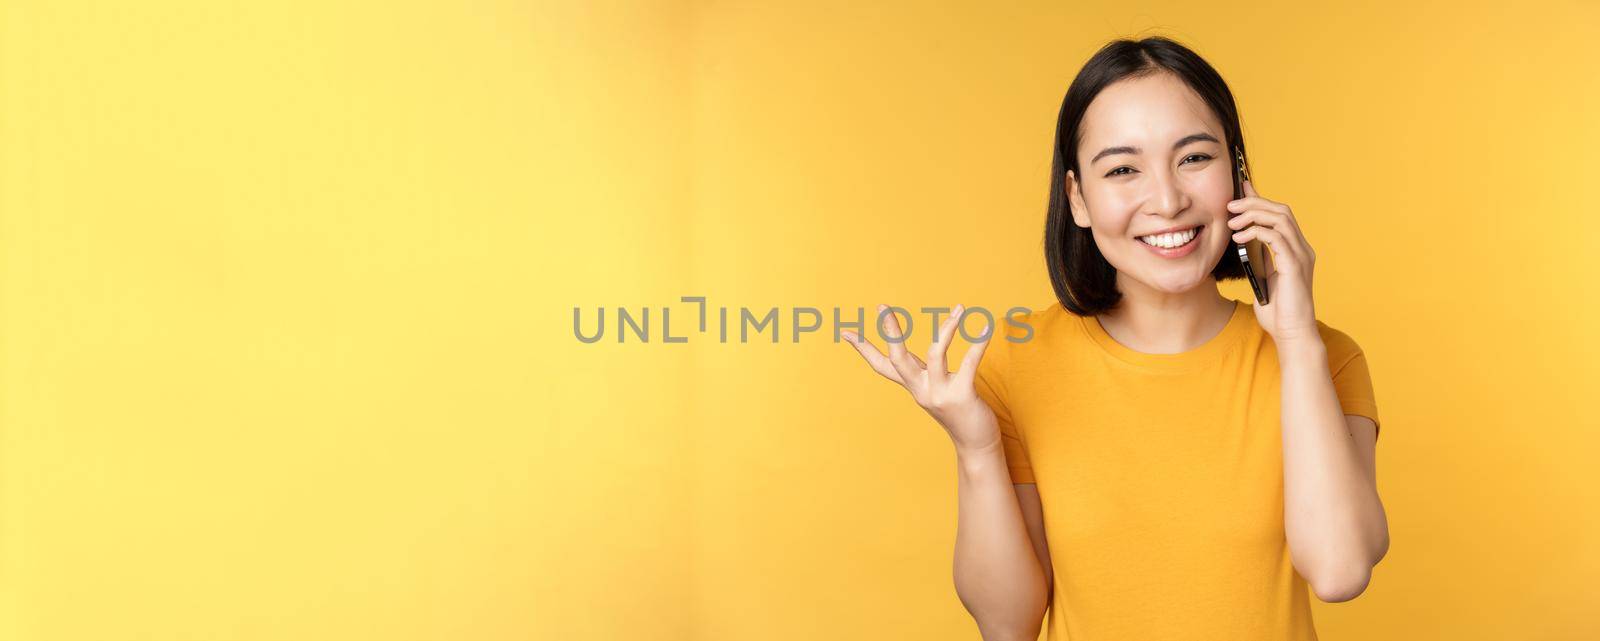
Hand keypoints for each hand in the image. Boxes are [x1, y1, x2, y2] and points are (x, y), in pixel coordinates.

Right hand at [840, 304, 998, 452]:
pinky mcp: (962, 395)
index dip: (862, 349)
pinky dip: (978, 344)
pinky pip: (968, 363)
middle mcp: (921, 390)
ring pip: (936, 354)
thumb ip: (929, 370)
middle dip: (890, 332)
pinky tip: (987, 328)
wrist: (975, 444)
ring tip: (960, 308)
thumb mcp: (937, 389)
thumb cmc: (959, 411)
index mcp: (913, 386)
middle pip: (897, 358)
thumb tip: (932, 348)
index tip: (844, 331)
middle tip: (882, 307)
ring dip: (947, 329)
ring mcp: (940, 393)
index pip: (881, 365)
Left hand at [1226, 180, 1319, 343]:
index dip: (1260, 198)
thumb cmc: (1277, 310)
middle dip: (1254, 202)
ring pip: (1280, 218)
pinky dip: (1256, 232)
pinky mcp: (1295, 265)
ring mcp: (1301, 256)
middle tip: (1229, 205)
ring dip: (1253, 214)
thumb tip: (1245, 240)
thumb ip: (1259, 258)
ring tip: (1231, 221)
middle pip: (1281, 210)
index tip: (1241, 188)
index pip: (1280, 214)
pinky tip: (1239, 238)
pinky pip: (1276, 238)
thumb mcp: (1263, 277)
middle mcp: (1302, 248)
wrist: (1291, 333)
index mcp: (1296, 249)